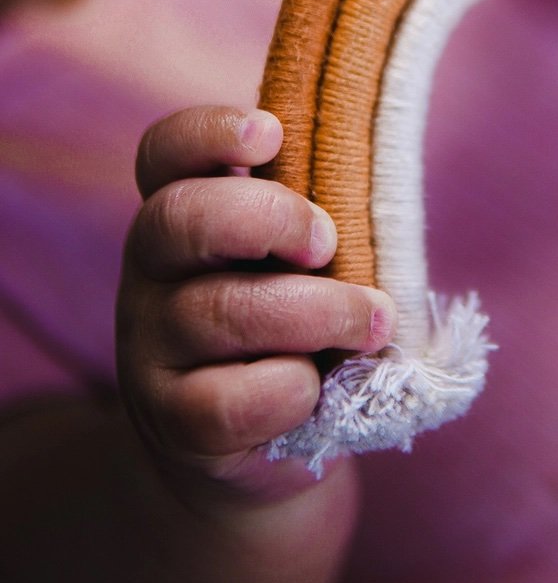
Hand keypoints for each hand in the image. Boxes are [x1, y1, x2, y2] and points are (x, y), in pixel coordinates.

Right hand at [116, 105, 396, 501]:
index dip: (209, 133)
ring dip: (316, 311)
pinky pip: (232, 399)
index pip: (165, 153)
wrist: (261, 450)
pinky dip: (290, 390)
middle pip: (180, 217)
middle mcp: (151, 272)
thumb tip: (381, 179)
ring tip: (372, 321)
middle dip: (270, 218)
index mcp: (182, 215)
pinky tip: (316, 391)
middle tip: (328, 243)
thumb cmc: (295, 328)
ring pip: (221, 312)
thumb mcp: (296, 263)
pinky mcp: (173, 421)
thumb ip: (313, 221)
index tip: (272, 135)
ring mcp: (151, 347)